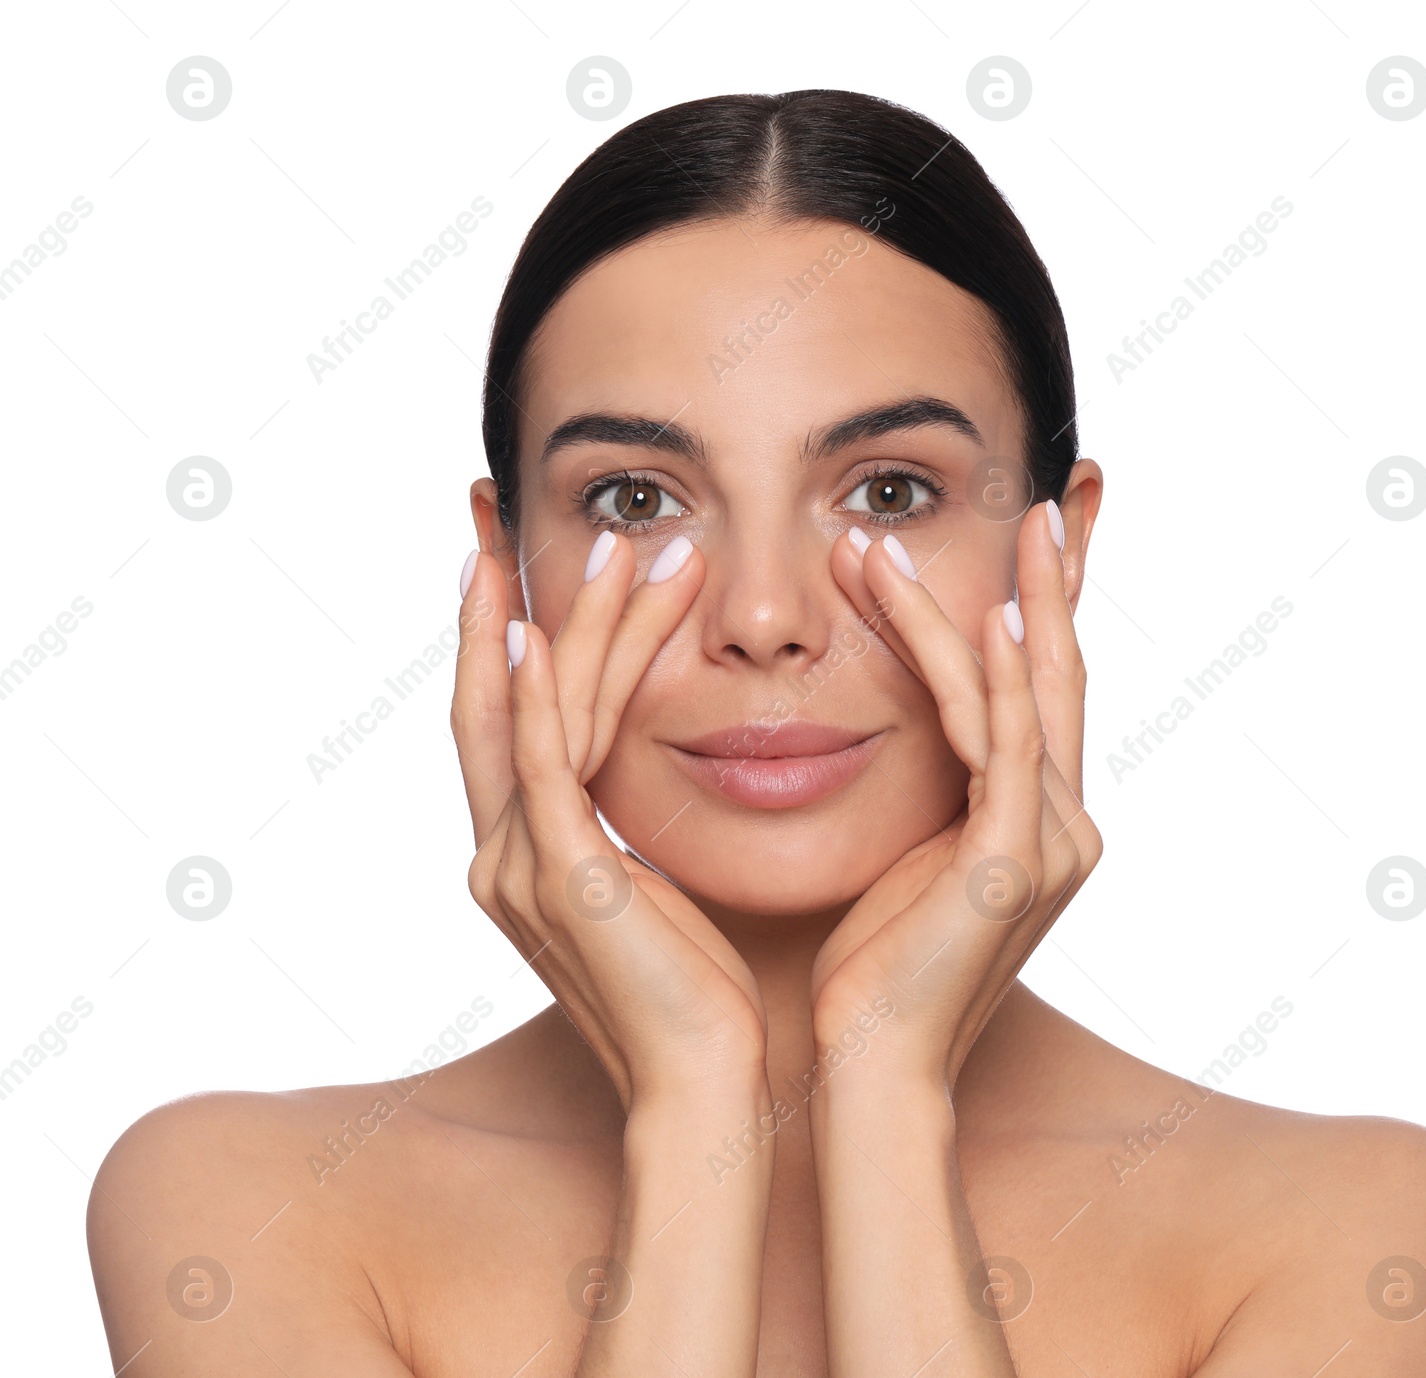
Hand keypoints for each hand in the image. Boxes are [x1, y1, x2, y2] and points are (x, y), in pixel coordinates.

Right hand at [451, 532, 768, 1113]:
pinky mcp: (565, 879)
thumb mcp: (653, 894)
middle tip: (495, 511)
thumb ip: (625, 835)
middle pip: (488, 701)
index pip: (501, 724)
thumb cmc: (697, 996)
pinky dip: (529, 696)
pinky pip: (539, 766)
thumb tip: (648, 777)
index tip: (505, 562)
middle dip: (490, 603)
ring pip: (530, 715)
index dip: (492, 640)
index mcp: (526, 858)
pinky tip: (526, 629)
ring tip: (611, 547)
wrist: (707, 1085)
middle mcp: (502, 856)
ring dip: (566, 625)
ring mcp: (521, 868)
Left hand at [810, 501, 1102, 1091]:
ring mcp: (1049, 844)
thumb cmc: (878, 969)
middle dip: (1049, 588)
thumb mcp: (912, 859)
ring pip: (1020, 698)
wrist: (873, 1063)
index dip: (1042, 616)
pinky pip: (1007, 751)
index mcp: (1038, 824)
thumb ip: (935, 794)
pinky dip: (995, 682)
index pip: (1038, 696)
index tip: (1028, 545)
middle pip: (1055, 679)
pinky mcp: (1012, 864)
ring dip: (987, 608)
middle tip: (1048, 502)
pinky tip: (989, 615)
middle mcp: (1065, 825)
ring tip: (957, 534)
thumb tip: (907, 731)